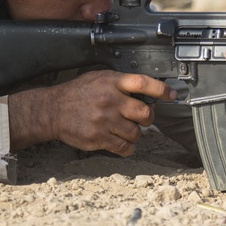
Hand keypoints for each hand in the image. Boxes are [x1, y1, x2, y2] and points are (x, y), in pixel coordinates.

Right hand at [9, 70, 176, 155]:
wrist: (53, 110)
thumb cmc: (78, 94)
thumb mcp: (98, 78)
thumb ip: (121, 83)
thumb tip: (147, 93)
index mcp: (111, 82)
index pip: (142, 83)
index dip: (161, 89)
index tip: (172, 95)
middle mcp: (109, 100)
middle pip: (145, 113)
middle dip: (147, 118)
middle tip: (141, 118)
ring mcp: (104, 120)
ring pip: (136, 133)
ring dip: (135, 134)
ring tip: (124, 129)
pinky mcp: (98, 137)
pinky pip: (124, 147)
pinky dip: (128, 147)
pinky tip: (122, 142)